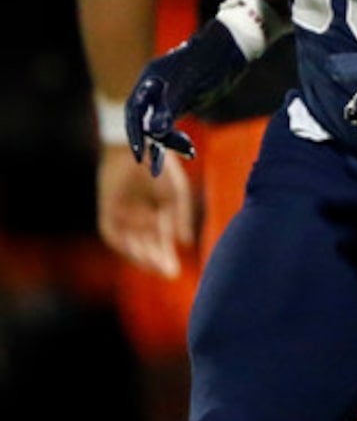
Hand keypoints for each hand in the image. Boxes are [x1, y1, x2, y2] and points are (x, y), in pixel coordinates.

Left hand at [96, 142, 196, 277]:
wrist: (137, 146)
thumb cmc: (160, 167)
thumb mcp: (176, 195)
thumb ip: (180, 218)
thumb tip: (185, 243)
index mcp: (156, 215)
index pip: (160, 243)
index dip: (166, 259)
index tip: (175, 274)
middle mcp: (138, 218)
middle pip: (146, 247)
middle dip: (156, 261)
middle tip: (169, 273)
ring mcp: (121, 214)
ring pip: (129, 244)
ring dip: (140, 256)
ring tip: (154, 265)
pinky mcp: (107, 208)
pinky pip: (112, 233)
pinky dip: (123, 243)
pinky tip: (136, 251)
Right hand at [126, 20, 251, 174]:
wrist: (231, 49)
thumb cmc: (207, 61)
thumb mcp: (188, 85)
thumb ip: (170, 107)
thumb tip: (154, 131)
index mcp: (149, 82)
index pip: (134, 112)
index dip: (134, 133)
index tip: (138, 154)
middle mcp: (155, 90)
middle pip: (147, 122)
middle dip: (154, 142)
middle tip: (156, 163)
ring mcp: (169, 97)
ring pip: (162, 126)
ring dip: (170, 142)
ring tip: (188, 154)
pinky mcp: (183, 102)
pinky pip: (174, 124)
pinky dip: (178, 138)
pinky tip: (188, 152)